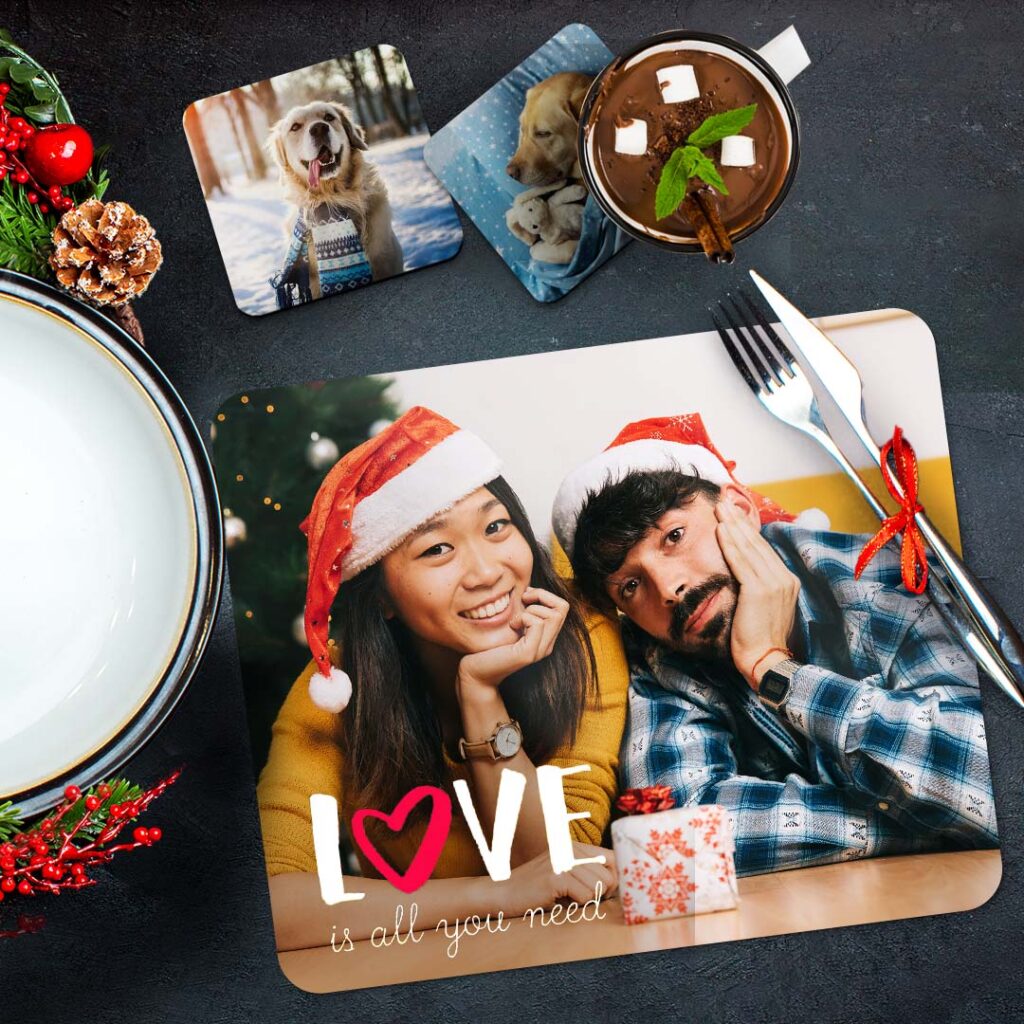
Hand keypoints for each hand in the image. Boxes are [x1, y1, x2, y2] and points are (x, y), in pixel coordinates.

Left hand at [456, 587, 568, 700]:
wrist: (475, 672)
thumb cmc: (488, 645)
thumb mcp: (510, 623)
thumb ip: (523, 610)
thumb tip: (528, 588)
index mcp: (544, 637)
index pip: (562, 607)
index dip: (545, 595)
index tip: (525, 597)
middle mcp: (546, 645)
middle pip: (562, 608)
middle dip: (541, 596)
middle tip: (522, 602)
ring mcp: (539, 650)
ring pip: (552, 615)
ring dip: (530, 609)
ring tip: (514, 620)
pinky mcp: (528, 654)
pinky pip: (538, 624)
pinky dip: (524, 617)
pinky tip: (512, 626)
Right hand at [483, 843, 617, 917]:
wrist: (501, 894)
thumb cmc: (537, 892)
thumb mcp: (566, 878)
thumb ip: (589, 875)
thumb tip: (621, 886)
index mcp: (574, 846)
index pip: (613, 859)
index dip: (614, 880)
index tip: (605, 893)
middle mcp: (570, 848)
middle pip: (610, 876)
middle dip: (601, 895)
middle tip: (579, 899)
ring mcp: (563, 860)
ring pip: (599, 888)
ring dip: (586, 902)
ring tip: (565, 899)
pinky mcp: (556, 875)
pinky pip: (586, 897)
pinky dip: (576, 907)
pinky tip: (557, 901)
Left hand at [715, 502, 799, 688]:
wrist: (766, 660)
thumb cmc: (759, 638)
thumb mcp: (763, 607)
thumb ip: (757, 587)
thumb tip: (741, 573)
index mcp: (786, 581)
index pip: (763, 550)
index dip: (747, 531)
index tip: (734, 516)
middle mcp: (783, 578)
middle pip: (757, 543)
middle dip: (738, 521)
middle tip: (723, 503)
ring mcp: (774, 583)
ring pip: (748, 548)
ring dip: (732, 526)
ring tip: (719, 510)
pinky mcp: (759, 590)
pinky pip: (740, 561)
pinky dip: (729, 544)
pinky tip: (720, 530)